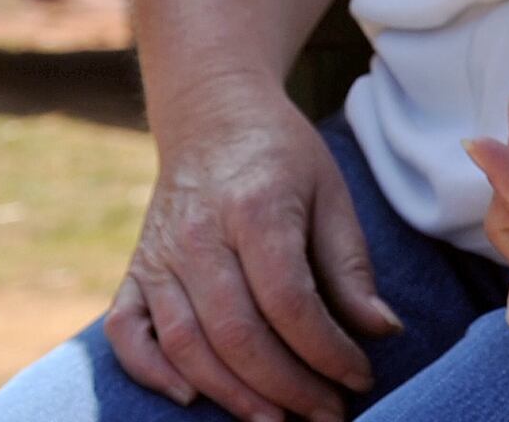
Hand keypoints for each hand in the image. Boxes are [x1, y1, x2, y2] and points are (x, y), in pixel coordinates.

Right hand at [108, 79, 401, 421]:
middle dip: (288, 387)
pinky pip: (126, 333)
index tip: (360, 377)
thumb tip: (382, 331)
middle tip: (327, 415)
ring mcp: (158, 256)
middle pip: (238, 334)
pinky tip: (193, 399)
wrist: (213, 116)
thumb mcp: (332, 195)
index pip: (291, 302)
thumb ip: (351, 266)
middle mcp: (199, 237)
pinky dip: (152, 372)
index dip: (327, 351)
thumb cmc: (284, 158)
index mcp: (256, 210)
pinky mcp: (134, 270)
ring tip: (279, 421)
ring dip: (232, 395)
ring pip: (186, 344)